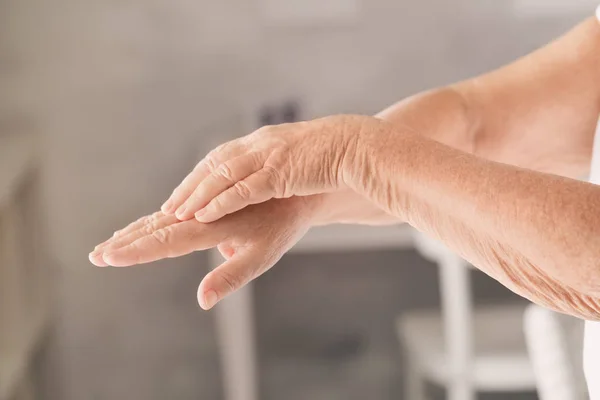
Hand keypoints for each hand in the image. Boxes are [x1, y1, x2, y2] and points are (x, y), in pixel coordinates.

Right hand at [89, 197, 314, 308]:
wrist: (294, 187)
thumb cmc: (281, 225)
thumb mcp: (261, 256)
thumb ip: (230, 276)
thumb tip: (202, 301)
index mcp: (210, 226)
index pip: (165, 241)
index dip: (135, 250)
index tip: (107, 257)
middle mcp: (201, 212)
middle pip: (156, 228)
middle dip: (126, 242)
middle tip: (96, 255)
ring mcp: (203, 203)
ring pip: (162, 217)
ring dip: (136, 229)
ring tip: (112, 241)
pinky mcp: (208, 198)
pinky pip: (176, 208)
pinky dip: (156, 218)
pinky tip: (148, 223)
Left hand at [160, 114, 374, 222]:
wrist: (358, 146)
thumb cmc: (331, 159)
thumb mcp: (298, 163)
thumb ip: (278, 174)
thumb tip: (277, 186)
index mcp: (262, 143)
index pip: (220, 158)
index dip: (198, 177)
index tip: (180, 196)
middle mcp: (259, 146)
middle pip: (213, 164)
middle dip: (188, 187)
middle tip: (167, 208)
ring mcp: (269, 157)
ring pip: (222, 175)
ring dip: (197, 195)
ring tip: (176, 214)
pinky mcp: (280, 171)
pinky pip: (244, 188)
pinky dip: (220, 201)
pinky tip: (204, 214)